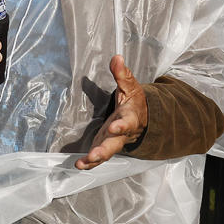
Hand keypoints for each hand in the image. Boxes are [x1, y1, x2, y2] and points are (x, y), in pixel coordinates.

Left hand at [76, 55, 147, 169]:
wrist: (144, 119)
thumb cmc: (135, 102)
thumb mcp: (131, 86)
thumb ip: (122, 74)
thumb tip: (116, 57)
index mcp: (129, 118)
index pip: (126, 122)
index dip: (121, 125)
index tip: (115, 126)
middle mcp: (122, 133)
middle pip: (114, 143)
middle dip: (104, 150)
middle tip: (94, 155)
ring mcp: (113, 141)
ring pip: (106, 153)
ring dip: (94, 159)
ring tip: (82, 164)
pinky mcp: (106, 145)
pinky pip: (99, 157)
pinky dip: (90, 163)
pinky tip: (79, 166)